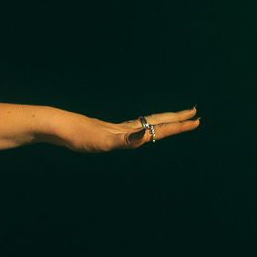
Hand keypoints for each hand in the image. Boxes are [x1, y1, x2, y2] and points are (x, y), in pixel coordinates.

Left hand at [58, 108, 198, 151]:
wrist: (59, 127)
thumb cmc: (80, 136)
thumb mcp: (105, 141)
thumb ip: (126, 139)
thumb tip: (146, 134)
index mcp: (130, 130)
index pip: (160, 127)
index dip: (179, 126)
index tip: (197, 121)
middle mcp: (126, 128)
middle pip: (157, 121)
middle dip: (177, 120)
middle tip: (195, 115)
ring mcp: (117, 129)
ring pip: (147, 124)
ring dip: (163, 122)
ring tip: (174, 120)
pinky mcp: (107, 132)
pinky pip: (133, 130)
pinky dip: (143, 129)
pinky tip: (141, 130)